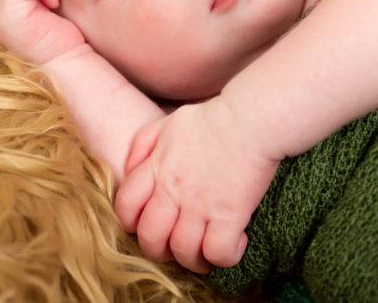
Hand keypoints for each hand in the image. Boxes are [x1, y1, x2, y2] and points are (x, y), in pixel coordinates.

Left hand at [113, 98, 279, 272]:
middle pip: (150, 238)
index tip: (150, 224)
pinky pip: (218, 252)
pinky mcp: (230, 214)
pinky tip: (237, 242)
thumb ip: (145, 143)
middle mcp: (173, 190)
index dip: (132, 223)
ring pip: (184, 251)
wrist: (252, 117)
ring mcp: (200, 205)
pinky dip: (226, 256)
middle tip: (177, 246)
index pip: (126, 206)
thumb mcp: (169, 122)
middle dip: (160, 250)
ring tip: (207, 252)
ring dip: (194, 260)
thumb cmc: (215, 117)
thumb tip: (132, 168)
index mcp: (157, 167)